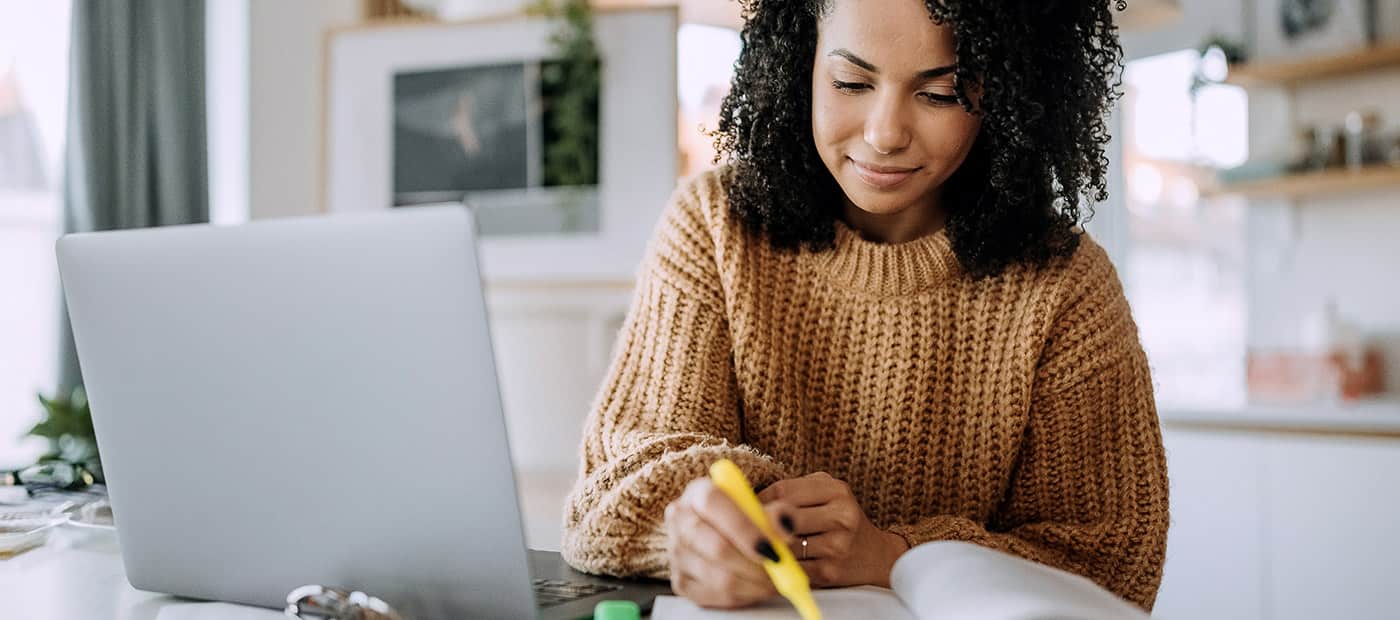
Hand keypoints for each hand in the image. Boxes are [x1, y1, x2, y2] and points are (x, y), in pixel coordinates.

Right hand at [664, 477, 796, 608]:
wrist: (724, 536)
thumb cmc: (745, 519)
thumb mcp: (765, 507)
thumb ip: (780, 513)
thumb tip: (784, 529)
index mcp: (698, 492)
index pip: (713, 503)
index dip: (744, 527)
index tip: (771, 547)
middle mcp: (680, 519)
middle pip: (717, 547)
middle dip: (754, 565)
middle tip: (778, 570)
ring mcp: (675, 552)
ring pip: (719, 577)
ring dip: (754, 584)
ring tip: (773, 581)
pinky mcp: (679, 581)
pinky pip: (716, 595)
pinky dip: (743, 596)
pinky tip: (755, 587)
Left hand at [757, 471, 909, 587]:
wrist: (875, 556)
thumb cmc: (839, 520)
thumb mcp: (825, 494)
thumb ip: (794, 492)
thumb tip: (748, 499)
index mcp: (837, 491)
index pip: (784, 491)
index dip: (760, 500)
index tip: (749, 508)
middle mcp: (842, 516)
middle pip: (783, 517)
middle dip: (761, 524)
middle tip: (748, 528)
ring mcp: (838, 545)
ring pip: (785, 545)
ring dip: (769, 547)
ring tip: (762, 544)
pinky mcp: (831, 571)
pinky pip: (792, 568)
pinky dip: (779, 566)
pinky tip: (775, 562)